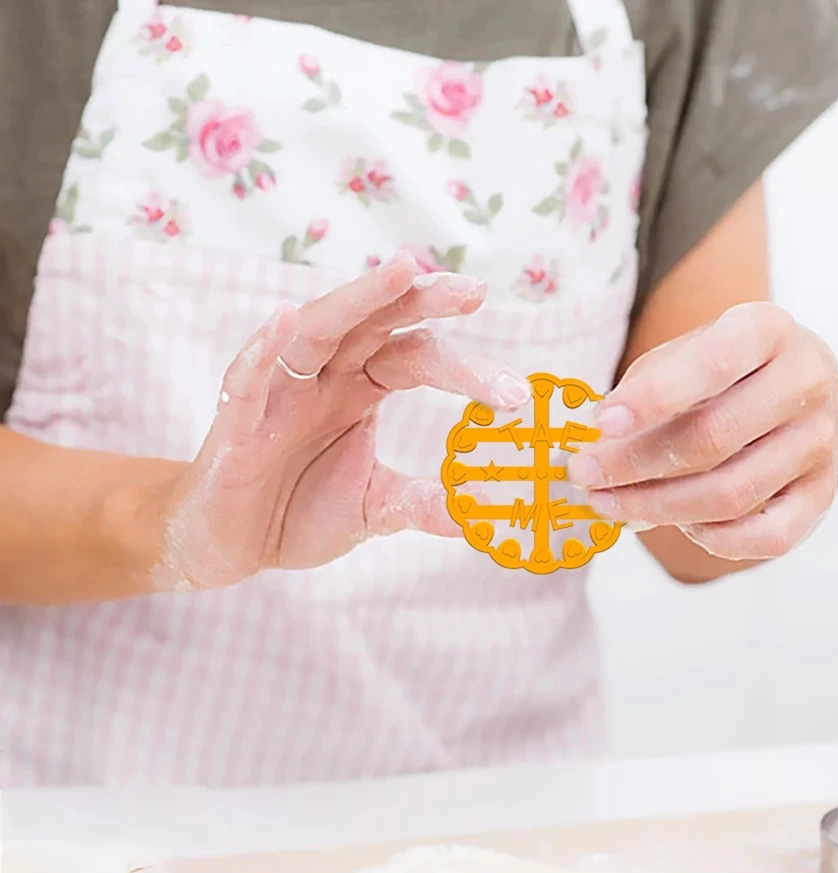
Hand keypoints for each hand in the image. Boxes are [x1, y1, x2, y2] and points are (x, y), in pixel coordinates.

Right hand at [148, 253, 530, 590]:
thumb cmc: (298, 513)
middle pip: (374, 324)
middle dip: (420, 300)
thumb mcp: (371, 511)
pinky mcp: (235, 421)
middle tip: (474, 292)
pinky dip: (266, 350)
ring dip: (358, 298)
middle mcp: (323, 379)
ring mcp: (279, 393)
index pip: (416, 358)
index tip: (515, 393)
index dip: (464, 369)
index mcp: (359, 390)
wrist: (231, 547)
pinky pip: (249, 378)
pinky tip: (288, 321)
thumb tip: (481, 513)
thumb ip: (417, 504)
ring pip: (318, 330)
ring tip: (403, 269)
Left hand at [568, 303, 837, 560]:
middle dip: (633, 464)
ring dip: (657, 508)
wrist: (793, 381)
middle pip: (712, 439)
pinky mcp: (825, 492)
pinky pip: (770, 537)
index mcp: (767, 331)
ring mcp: (824, 441)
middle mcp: (807, 382)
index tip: (602, 424)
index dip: (653, 398)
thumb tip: (601, 444)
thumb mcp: (683, 352)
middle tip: (585, 475)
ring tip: (610, 503)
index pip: (712, 364)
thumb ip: (644, 388)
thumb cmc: (722, 369)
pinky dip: (716, 539)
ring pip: (733, 494)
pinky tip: (680, 524)